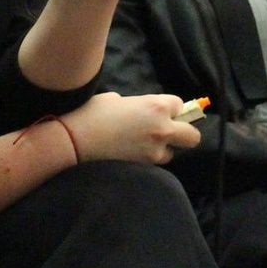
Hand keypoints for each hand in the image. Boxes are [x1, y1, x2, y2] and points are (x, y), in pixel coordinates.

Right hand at [62, 92, 199, 164]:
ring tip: (140, 145)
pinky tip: (130, 154)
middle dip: (183, 133)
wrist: (75, 141)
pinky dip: (147, 159)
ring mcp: (155, 152)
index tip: (159, 110)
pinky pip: (154, 163)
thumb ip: (137, 105)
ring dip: (161, 149)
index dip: (170, 108)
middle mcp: (163, 129)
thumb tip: (139, 112)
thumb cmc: (92, 113)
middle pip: (192, 136)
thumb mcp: (117, 99)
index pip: (180, 105)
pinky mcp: (144, 168)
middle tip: (167, 131)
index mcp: (157, 106)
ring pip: (171, 153)